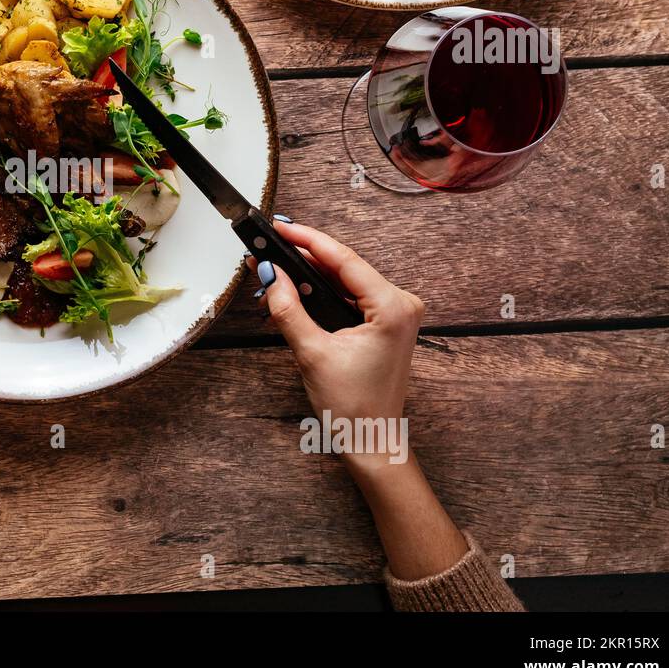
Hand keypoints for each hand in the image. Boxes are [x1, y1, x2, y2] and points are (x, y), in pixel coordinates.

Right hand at [251, 221, 467, 579]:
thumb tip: (269, 274)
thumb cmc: (351, 405)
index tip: (279, 227)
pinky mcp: (387, 323)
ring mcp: (397, 313)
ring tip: (274, 272)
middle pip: (344, 267)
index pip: (343, 259)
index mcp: (391, 307)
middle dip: (303, 259)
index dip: (307, 240)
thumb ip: (287, 308)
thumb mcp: (311, 352)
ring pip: (345, 280)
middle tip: (267, 249)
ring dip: (310, 277)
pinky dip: (323, 293)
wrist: (372, 440)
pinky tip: (296, 291)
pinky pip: (351, 296)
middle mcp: (401, 304)